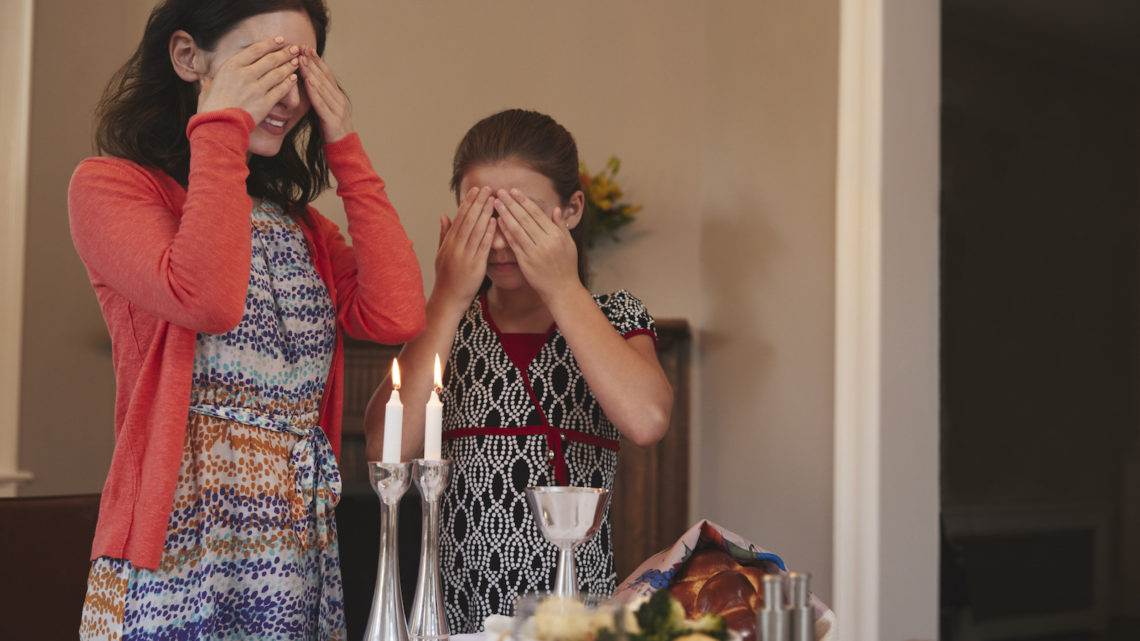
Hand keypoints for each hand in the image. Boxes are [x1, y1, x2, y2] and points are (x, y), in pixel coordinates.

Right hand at [198, 36, 299, 124]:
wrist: (218, 127)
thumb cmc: (210, 110)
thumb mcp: (206, 91)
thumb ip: (209, 83)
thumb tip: (206, 80)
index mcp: (231, 67)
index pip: (255, 50)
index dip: (270, 43)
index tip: (280, 40)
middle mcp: (245, 74)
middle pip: (270, 59)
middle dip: (284, 53)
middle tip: (294, 48)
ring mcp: (256, 88)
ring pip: (277, 73)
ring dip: (289, 66)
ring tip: (296, 61)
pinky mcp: (265, 102)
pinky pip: (281, 90)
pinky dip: (289, 83)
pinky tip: (294, 78)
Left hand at [298, 47, 353, 142]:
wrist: (345, 151)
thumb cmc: (332, 132)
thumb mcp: (325, 111)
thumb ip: (319, 99)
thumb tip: (307, 86)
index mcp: (337, 97)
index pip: (326, 75)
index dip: (316, 61)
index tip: (306, 48)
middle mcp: (339, 100)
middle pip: (324, 77)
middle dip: (312, 62)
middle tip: (301, 47)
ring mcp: (337, 109)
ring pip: (322, 87)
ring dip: (310, 72)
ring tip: (300, 60)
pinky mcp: (332, 120)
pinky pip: (321, 103)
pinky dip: (314, 91)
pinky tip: (307, 81)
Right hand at [434, 186, 495, 306]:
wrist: (447, 299)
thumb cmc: (446, 277)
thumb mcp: (441, 254)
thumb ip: (444, 234)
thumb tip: (444, 215)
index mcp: (448, 243)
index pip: (459, 218)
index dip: (468, 202)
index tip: (476, 189)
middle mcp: (455, 247)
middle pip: (468, 220)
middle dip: (478, 202)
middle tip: (487, 188)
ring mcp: (464, 256)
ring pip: (475, 230)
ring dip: (485, 213)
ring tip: (493, 199)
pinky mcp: (475, 266)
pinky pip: (482, 246)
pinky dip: (488, 233)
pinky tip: (495, 221)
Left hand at [493, 188, 580, 300]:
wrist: (563, 291)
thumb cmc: (566, 267)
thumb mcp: (569, 244)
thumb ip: (561, 226)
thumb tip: (556, 209)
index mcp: (556, 235)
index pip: (537, 213)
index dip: (524, 201)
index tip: (514, 191)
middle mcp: (546, 242)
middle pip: (525, 218)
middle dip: (512, 203)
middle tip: (501, 191)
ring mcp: (535, 252)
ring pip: (517, 229)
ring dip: (505, 214)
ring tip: (496, 202)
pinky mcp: (526, 262)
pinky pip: (513, 243)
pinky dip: (505, 231)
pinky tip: (498, 221)